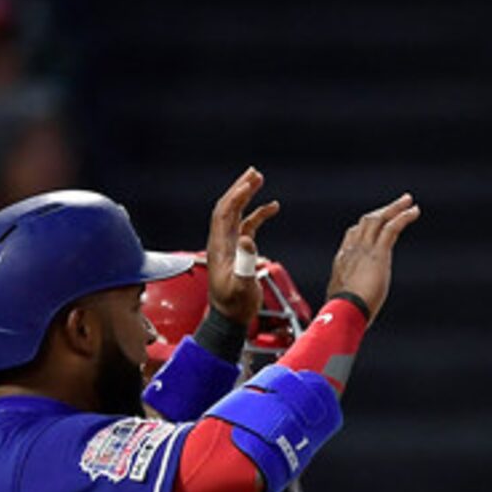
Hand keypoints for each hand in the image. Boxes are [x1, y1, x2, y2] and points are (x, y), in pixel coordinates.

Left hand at [206, 167, 279, 331]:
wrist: (229, 318)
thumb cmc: (234, 306)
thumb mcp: (241, 286)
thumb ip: (245, 263)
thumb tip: (248, 239)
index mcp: (220, 246)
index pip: (225, 213)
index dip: (236, 196)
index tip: (249, 183)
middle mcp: (222, 242)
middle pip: (228, 207)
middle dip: (239, 188)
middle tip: (253, 172)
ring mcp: (230, 245)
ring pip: (237, 213)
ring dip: (247, 196)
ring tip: (259, 180)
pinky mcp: (239, 251)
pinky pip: (248, 226)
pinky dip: (258, 215)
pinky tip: (272, 208)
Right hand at [327, 194, 422, 319]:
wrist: (344, 310)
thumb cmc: (343, 314)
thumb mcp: (345, 304)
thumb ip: (349, 301)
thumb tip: (353, 313)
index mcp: (342, 260)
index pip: (352, 236)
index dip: (365, 228)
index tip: (377, 222)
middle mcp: (351, 249)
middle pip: (366, 222)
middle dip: (382, 211)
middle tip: (397, 204)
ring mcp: (364, 249)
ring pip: (379, 220)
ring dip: (394, 208)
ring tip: (409, 201)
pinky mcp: (378, 253)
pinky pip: (391, 228)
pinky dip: (403, 217)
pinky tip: (414, 211)